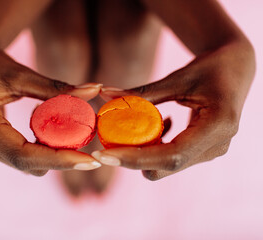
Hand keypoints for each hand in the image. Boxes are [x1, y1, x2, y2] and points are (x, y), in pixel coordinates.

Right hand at [0, 36, 101, 175]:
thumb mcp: (22, 73)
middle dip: (59, 159)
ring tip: (69, 135)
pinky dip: (40, 150)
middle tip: (88, 149)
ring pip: (24, 164)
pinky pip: (20, 158)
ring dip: (50, 155)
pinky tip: (52, 134)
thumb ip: (56, 87)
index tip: (88, 161)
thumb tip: (95, 90)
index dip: (57, 160)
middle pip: (25, 164)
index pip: (21, 154)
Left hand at [94, 42, 254, 179]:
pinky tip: (161, 124)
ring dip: (143, 153)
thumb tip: (104, 94)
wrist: (235, 70)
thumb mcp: (177, 77)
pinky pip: (172, 159)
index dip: (135, 158)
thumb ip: (142, 92)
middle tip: (106, 145)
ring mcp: (211, 152)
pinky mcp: (204, 151)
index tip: (105, 155)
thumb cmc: (209, 67)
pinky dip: (156, 147)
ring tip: (137, 127)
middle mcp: (216, 146)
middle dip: (132, 159)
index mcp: (217, 126)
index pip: (171, 155)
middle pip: (165, 167)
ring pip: (166, 167)